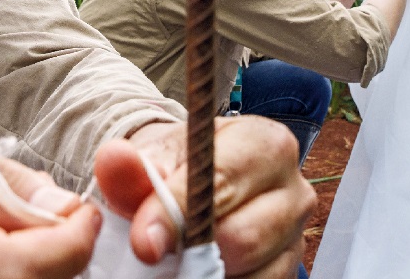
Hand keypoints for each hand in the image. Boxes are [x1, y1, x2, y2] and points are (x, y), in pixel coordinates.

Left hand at [98, 116, 315, 276]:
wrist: (196, 182)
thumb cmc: (180, 165)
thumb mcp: (154, 156)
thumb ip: (134, 164)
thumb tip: (114, 160)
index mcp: (266, 144)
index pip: (223, 182)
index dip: (178, 211)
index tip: (143, 240)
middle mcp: (293, 190)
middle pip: (243, 236)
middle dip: (188, 250)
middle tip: (149, 256)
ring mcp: (295, 236)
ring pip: (250, 271)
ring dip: (200, 272)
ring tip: (168, 260)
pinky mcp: (288, 270)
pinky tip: (192, 271)